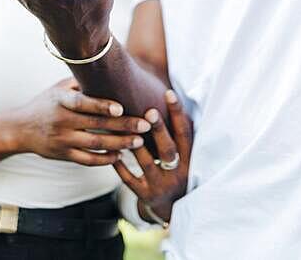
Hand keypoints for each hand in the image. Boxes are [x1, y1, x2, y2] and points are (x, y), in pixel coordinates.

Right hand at [11, 79, 151, 165]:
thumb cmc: (46, 103)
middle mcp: (62, 120)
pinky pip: (87, 160)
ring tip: (139, 142)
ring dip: (119, 143)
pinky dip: (105, 160)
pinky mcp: (63, 155)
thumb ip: (80, 82)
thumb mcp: (59, 88)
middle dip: (123, 125)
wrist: (21, 129)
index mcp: (61, 100)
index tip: (120, 107)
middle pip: (96, 124)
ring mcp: (62, 139)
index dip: (101, 105)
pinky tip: (120, 155)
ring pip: (95, 144)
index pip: (82, 102)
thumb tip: (107, 70)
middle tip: (146, 125)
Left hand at [114, 89, 191, 223]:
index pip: (186, 133)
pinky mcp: (146, 195)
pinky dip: (120, 166)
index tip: (168, 93)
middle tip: (149, 110)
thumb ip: (179, 131)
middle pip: (168, 149)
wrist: (175, 209)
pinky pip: (130, 180)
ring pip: (147, 163)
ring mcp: (161, 185)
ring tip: (124, 126)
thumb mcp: (185, 154)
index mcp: (190, 159)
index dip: (178, 113)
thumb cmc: (178, 170)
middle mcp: (178, 172)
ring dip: (135, 144)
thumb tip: (169, 92)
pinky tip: (111, 151)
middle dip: (159, 130)